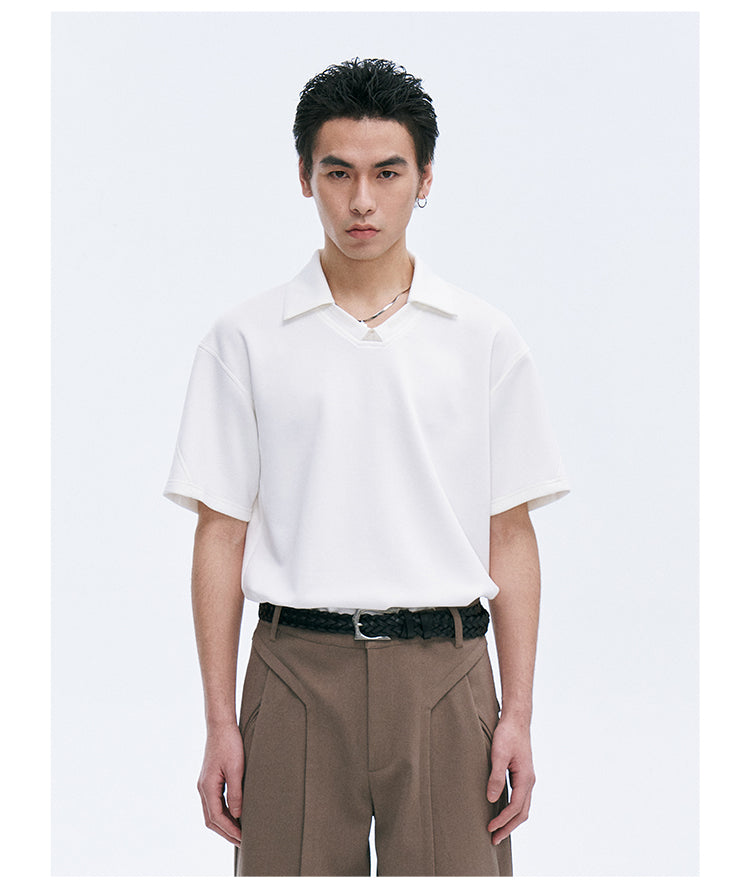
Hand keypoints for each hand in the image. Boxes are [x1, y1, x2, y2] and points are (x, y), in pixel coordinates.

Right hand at [197, 723, 244, 846]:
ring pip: (211, 813)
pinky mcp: (209, 780)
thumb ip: (236, 793)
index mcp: (207, 787)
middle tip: (242, 842)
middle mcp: (203, 788)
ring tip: (239, 833)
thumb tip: (238, 815)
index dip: (230, 829)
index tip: (243, 838)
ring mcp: (205, 784)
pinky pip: (214, 803)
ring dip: (224, 824)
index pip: (217, 817)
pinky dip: (223, 814)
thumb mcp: (236, 769)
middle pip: (211, 819)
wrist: (221, 725)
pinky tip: (235, 815)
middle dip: (226, 832)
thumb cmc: (229, 744)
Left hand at [486, 713, 535, 844]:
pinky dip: (512, 810)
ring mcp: (527, 778)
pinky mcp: (522, 775)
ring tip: (497, 831)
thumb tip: (492, 799)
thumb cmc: (507, 734)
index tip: (489, 829)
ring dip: (511, 821)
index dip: (502, 820)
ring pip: (523, 807)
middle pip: (522, 813)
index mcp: (525, 778)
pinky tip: (502, 811)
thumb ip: (496, 776)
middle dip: (508, 827)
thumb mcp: (499, 754)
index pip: (515, 807)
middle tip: (494, 840)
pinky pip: (520, 799)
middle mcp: (529, 781)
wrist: (516, 720)